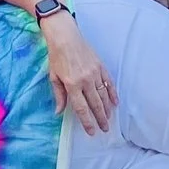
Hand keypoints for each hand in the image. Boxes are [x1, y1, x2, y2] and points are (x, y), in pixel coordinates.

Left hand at [43, 18, 116, 134]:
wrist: (65, 36)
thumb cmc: (56, 56)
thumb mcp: (53, 77)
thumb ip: (59, 95)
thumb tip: (59, 112)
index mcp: (72, 84)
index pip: (81, 108)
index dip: (87, 122)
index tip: (91, 132)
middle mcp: (85, 80)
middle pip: (95, 104)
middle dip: (100, 119)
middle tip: (104, 129)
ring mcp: (94, 73)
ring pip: (104, 96)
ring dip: (107, 109)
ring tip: (108, 119)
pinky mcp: (100, 67)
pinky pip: (109, 83)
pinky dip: (113, 94)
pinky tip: (115, 103)